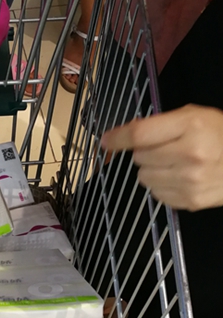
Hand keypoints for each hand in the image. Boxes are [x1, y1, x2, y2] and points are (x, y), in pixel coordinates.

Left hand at [101, 105, 222, 210]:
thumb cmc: (220, 135)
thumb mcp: (193, 116)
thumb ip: (159, 124)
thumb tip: (120, 136)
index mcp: (190, 126)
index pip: (140, 134)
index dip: (118, 138)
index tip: (106, 141)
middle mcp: (190, 155)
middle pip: (138, 158)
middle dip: (145, 152)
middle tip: (166, 148)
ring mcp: (190, 181)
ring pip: (144, 178)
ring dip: (152, 170)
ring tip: (174, 163)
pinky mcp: (190, 201)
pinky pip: (156, 194)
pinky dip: (163, 186)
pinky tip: (181, 177)